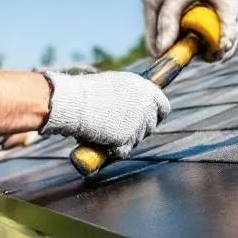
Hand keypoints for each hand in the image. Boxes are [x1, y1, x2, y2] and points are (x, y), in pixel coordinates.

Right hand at [40, 70, 170, 158]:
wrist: (74, 102)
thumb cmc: (85, 93)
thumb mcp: (112, 86)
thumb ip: (126, 97)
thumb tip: (129, 111)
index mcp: (145, 88)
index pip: (163, 107)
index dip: (154, 115)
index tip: (145, 120)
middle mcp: (146, 105)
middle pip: (151, 127)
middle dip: (136, 130)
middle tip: (116, 128)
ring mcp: (138, 123)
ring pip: (136, 140)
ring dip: (121, 140)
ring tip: (100, 129)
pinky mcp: (128, 138)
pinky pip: (123, 151)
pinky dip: (111, 150)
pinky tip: (99, 140)